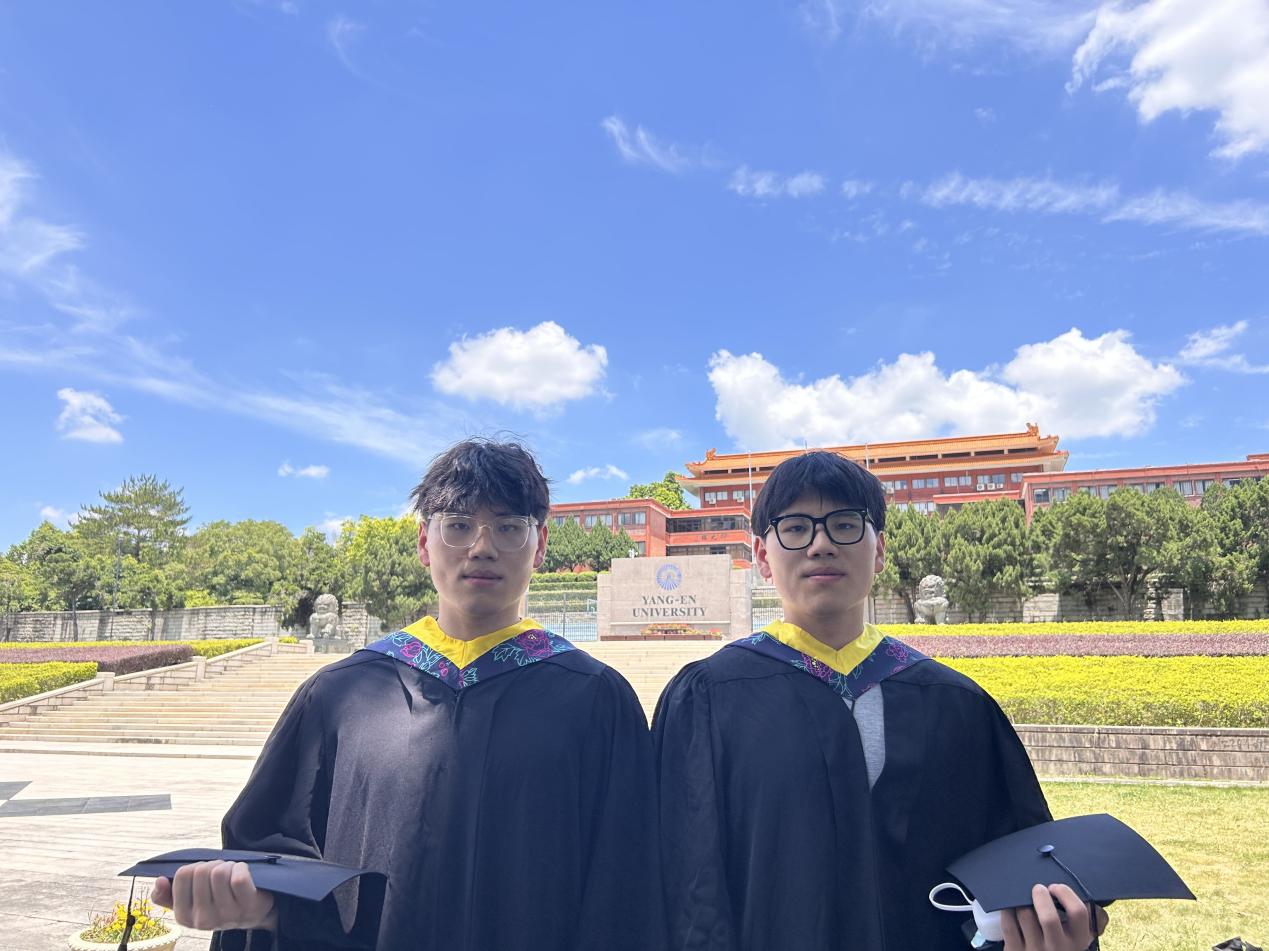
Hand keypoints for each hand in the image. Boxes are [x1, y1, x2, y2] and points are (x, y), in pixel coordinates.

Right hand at [150, 860, 277, 931]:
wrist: (251, 913)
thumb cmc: (217, 901)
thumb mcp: (190, 902)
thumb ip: (167, 895)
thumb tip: (159, 880)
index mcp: (184, 918)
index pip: (182, 875)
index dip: (194, 867)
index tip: (203, 875)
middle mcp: (203, 921)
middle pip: (201, 871)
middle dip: (212, 865)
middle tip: (220, 873)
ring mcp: (226, 915)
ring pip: (219, 872)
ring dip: (227, 865)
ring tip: (231, 874)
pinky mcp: (248, 906)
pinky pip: (239, 877)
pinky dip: (241, 868)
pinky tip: (242, 873)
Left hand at [1001, 884, 1108, 950]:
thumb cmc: (1063, 943)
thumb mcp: (1081, 935)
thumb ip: (1092, 918)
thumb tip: (1092, 901)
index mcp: (1078, 941)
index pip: (1078, 912)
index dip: (1065, 893)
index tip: (1055, 888)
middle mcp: (1058, 948)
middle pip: (1049, 918)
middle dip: (1041, 896)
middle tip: (1037, 888)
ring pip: (1025, 916)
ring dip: (1021, 901)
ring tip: (1023, 898)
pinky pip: (1008, 925)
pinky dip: (1008, 911)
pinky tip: (1011, 907)